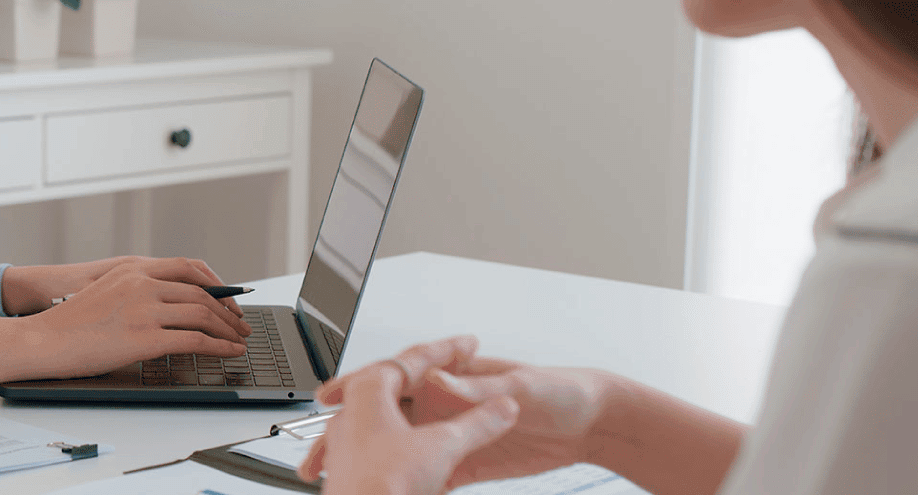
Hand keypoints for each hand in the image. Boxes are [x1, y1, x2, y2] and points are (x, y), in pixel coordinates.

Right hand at [10, 257, 251, 379]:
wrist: (42, 340)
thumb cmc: (69, 324)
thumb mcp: (106, 294)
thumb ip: (137, 294)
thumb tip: (169, 309)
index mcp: (133, 268)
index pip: (190, 267)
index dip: (217, 284)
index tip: (230, 299)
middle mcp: (142, 282)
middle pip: (202, 293)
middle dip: (228, 311)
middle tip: (241, 325)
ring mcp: (144, 308)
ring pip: (204, 314)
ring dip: (228, 329)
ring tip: (239, 341)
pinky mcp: (145, 336)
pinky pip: (196, 340)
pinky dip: (220, 347)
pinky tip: (229, 352)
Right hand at [299, 336, 616, 492]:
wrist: (594, 426)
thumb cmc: (562, 391)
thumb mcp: (519, 385)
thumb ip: (474, 389)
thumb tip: (436, 380)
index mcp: (453, 376)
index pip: (397, 379)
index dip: (359, 386)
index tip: (330, 398)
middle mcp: (446, 404)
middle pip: (388, 419)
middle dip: (350, 434)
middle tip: (323, 453)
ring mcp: (453, 436)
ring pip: (402, 450)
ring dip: (372, 464)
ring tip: (342, 481)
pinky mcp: (466, 464)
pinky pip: (430, 476)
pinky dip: (409, 486)